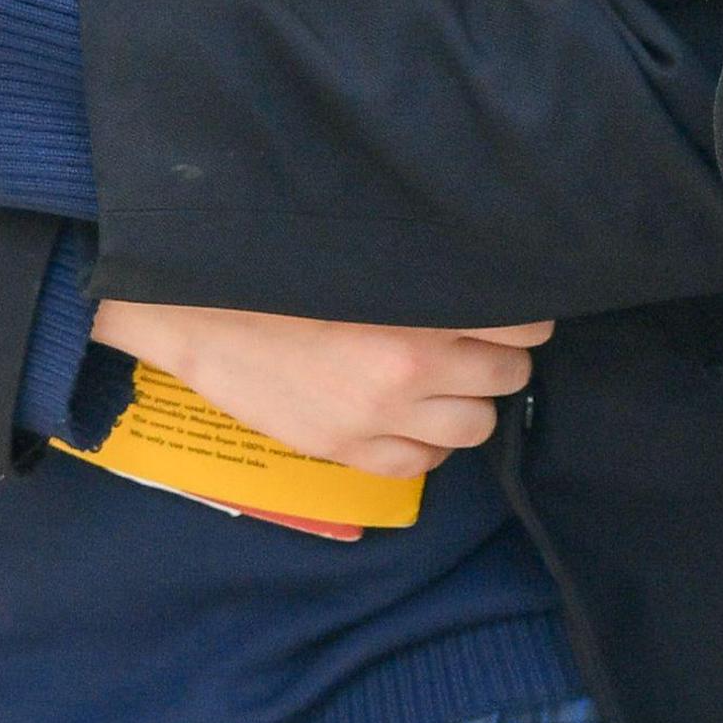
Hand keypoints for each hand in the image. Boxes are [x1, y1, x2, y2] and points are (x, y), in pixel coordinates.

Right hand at [90, 302, 555, 479]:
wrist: (197, 313)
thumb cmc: (279, 272)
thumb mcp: (365, 258)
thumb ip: (428, 273)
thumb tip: (486, 280)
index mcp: (422, 310)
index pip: (524, 325)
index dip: (519, 318)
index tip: (503, 312)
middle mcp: (412, 369)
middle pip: (509, 377)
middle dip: (498, 360)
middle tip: (471, 345)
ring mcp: (381, 418)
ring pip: (477, 427)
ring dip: (468, 405)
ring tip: (441, 384)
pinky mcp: (350, 451)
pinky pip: (424, 465)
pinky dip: (427, 445)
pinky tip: (408, 419)